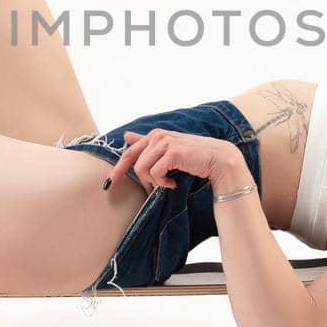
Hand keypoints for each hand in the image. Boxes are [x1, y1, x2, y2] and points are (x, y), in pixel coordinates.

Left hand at [101, 129, 245, 191]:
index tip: (109, 184)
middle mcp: (158, 136)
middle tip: (153, 191)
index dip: (117, 169)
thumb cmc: (194, 156)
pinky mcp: (172, 152)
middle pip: (133, 162)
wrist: (218, 159)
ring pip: (143, 169)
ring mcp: (165, 142)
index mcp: (154, 135)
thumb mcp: (168, 148)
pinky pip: (155, 173)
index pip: (128, 152)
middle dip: (141, 180)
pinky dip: (163, 183)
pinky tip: (173, 183)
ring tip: (168, 184)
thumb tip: (126, 136)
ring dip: (154, 182)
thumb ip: (147, 143)